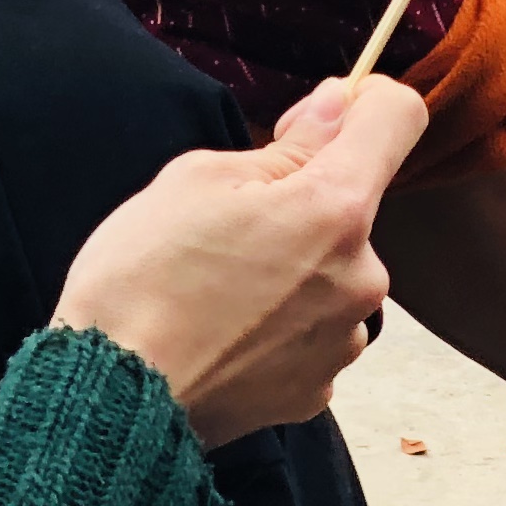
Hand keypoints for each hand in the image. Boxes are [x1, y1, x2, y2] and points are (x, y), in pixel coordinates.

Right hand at [54, 74, 424, 452]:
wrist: (106, 403)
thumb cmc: (140, 281)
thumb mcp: (197, 180)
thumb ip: (286, 145)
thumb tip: (335, 110)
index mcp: (337, 209)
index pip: (399, 118)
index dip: (364, 102)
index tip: (320, 118)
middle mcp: (362, 275)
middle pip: (352, 207)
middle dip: (303, 202)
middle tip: (226, 225)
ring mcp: (343, 339)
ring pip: (330, 274)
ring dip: (292, 270)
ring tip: (214, 290)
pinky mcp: (315, 390)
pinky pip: (311, 333)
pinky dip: (277, 326)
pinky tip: (221, 335)